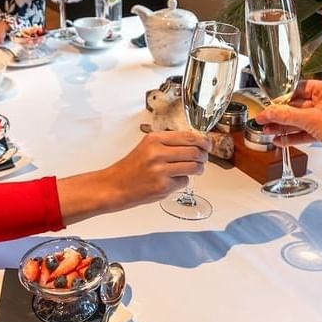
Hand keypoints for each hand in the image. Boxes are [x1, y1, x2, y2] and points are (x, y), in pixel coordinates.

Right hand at [57, 131, 210, 223]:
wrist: (114, 186)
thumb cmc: (131, 168)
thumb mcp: (147, 147)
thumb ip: (169, 144)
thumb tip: (196, 144)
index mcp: (154, 139)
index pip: (189, 136)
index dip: (203, 141)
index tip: (208, 145)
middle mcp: (158, 152)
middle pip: (195, 151)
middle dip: (204, 157)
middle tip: (203, 160)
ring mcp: (160, 169)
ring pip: (194, 167)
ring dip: (198, 169)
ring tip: (194, 171)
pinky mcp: (162, 186)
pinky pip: (184, 181)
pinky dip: (183, 182)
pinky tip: (172, 182)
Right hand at [255, 79, 321, 182]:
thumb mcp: (311, 120)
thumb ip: (286, 116)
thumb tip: (269, 113)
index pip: (298, 88)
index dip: (281, 98)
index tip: (268, 105)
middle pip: (297, 106)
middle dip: (280, 115)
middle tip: (264, 120)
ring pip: (300, 120)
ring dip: (284, 127)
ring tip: (268, 131)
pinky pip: (305, 131)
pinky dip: (293, 136)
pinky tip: (281, 139)